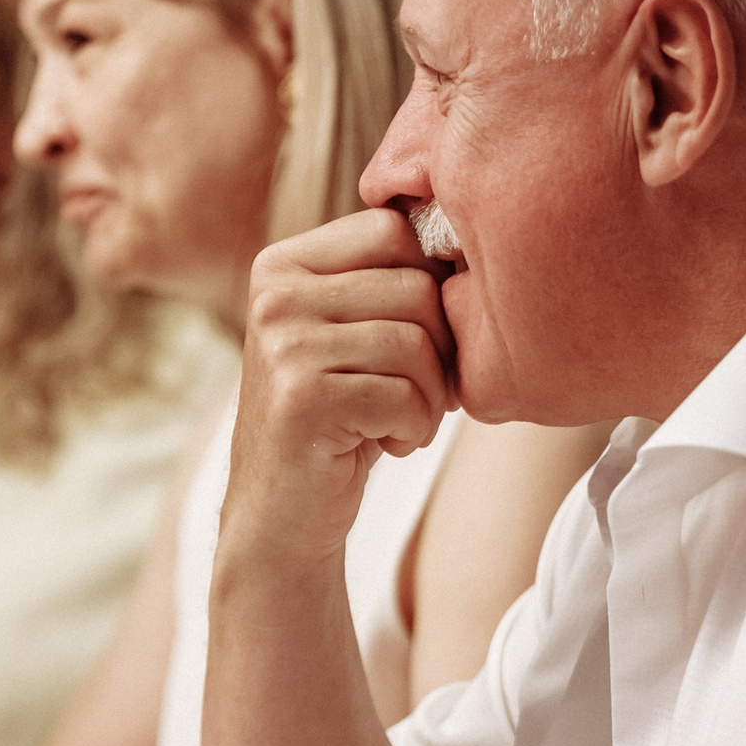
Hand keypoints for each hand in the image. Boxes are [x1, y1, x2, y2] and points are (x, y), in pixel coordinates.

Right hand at [228, 208, 454, 566]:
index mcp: (284, 264)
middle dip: (437, 352)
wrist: (281, 514)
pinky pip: (407, 395)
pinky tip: (384, 442)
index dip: (431, 286)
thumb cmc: (339, 419)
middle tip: (410, 395)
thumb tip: (470, 239)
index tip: (416, 341)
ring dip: (429, 398)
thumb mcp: (354, 335)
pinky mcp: (301, 398)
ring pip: (417, 343)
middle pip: (416, 287)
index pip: (394, 230)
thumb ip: (389, 282)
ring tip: (397, 421)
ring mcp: (282, 345)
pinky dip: (415, 429)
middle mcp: (275, 294)